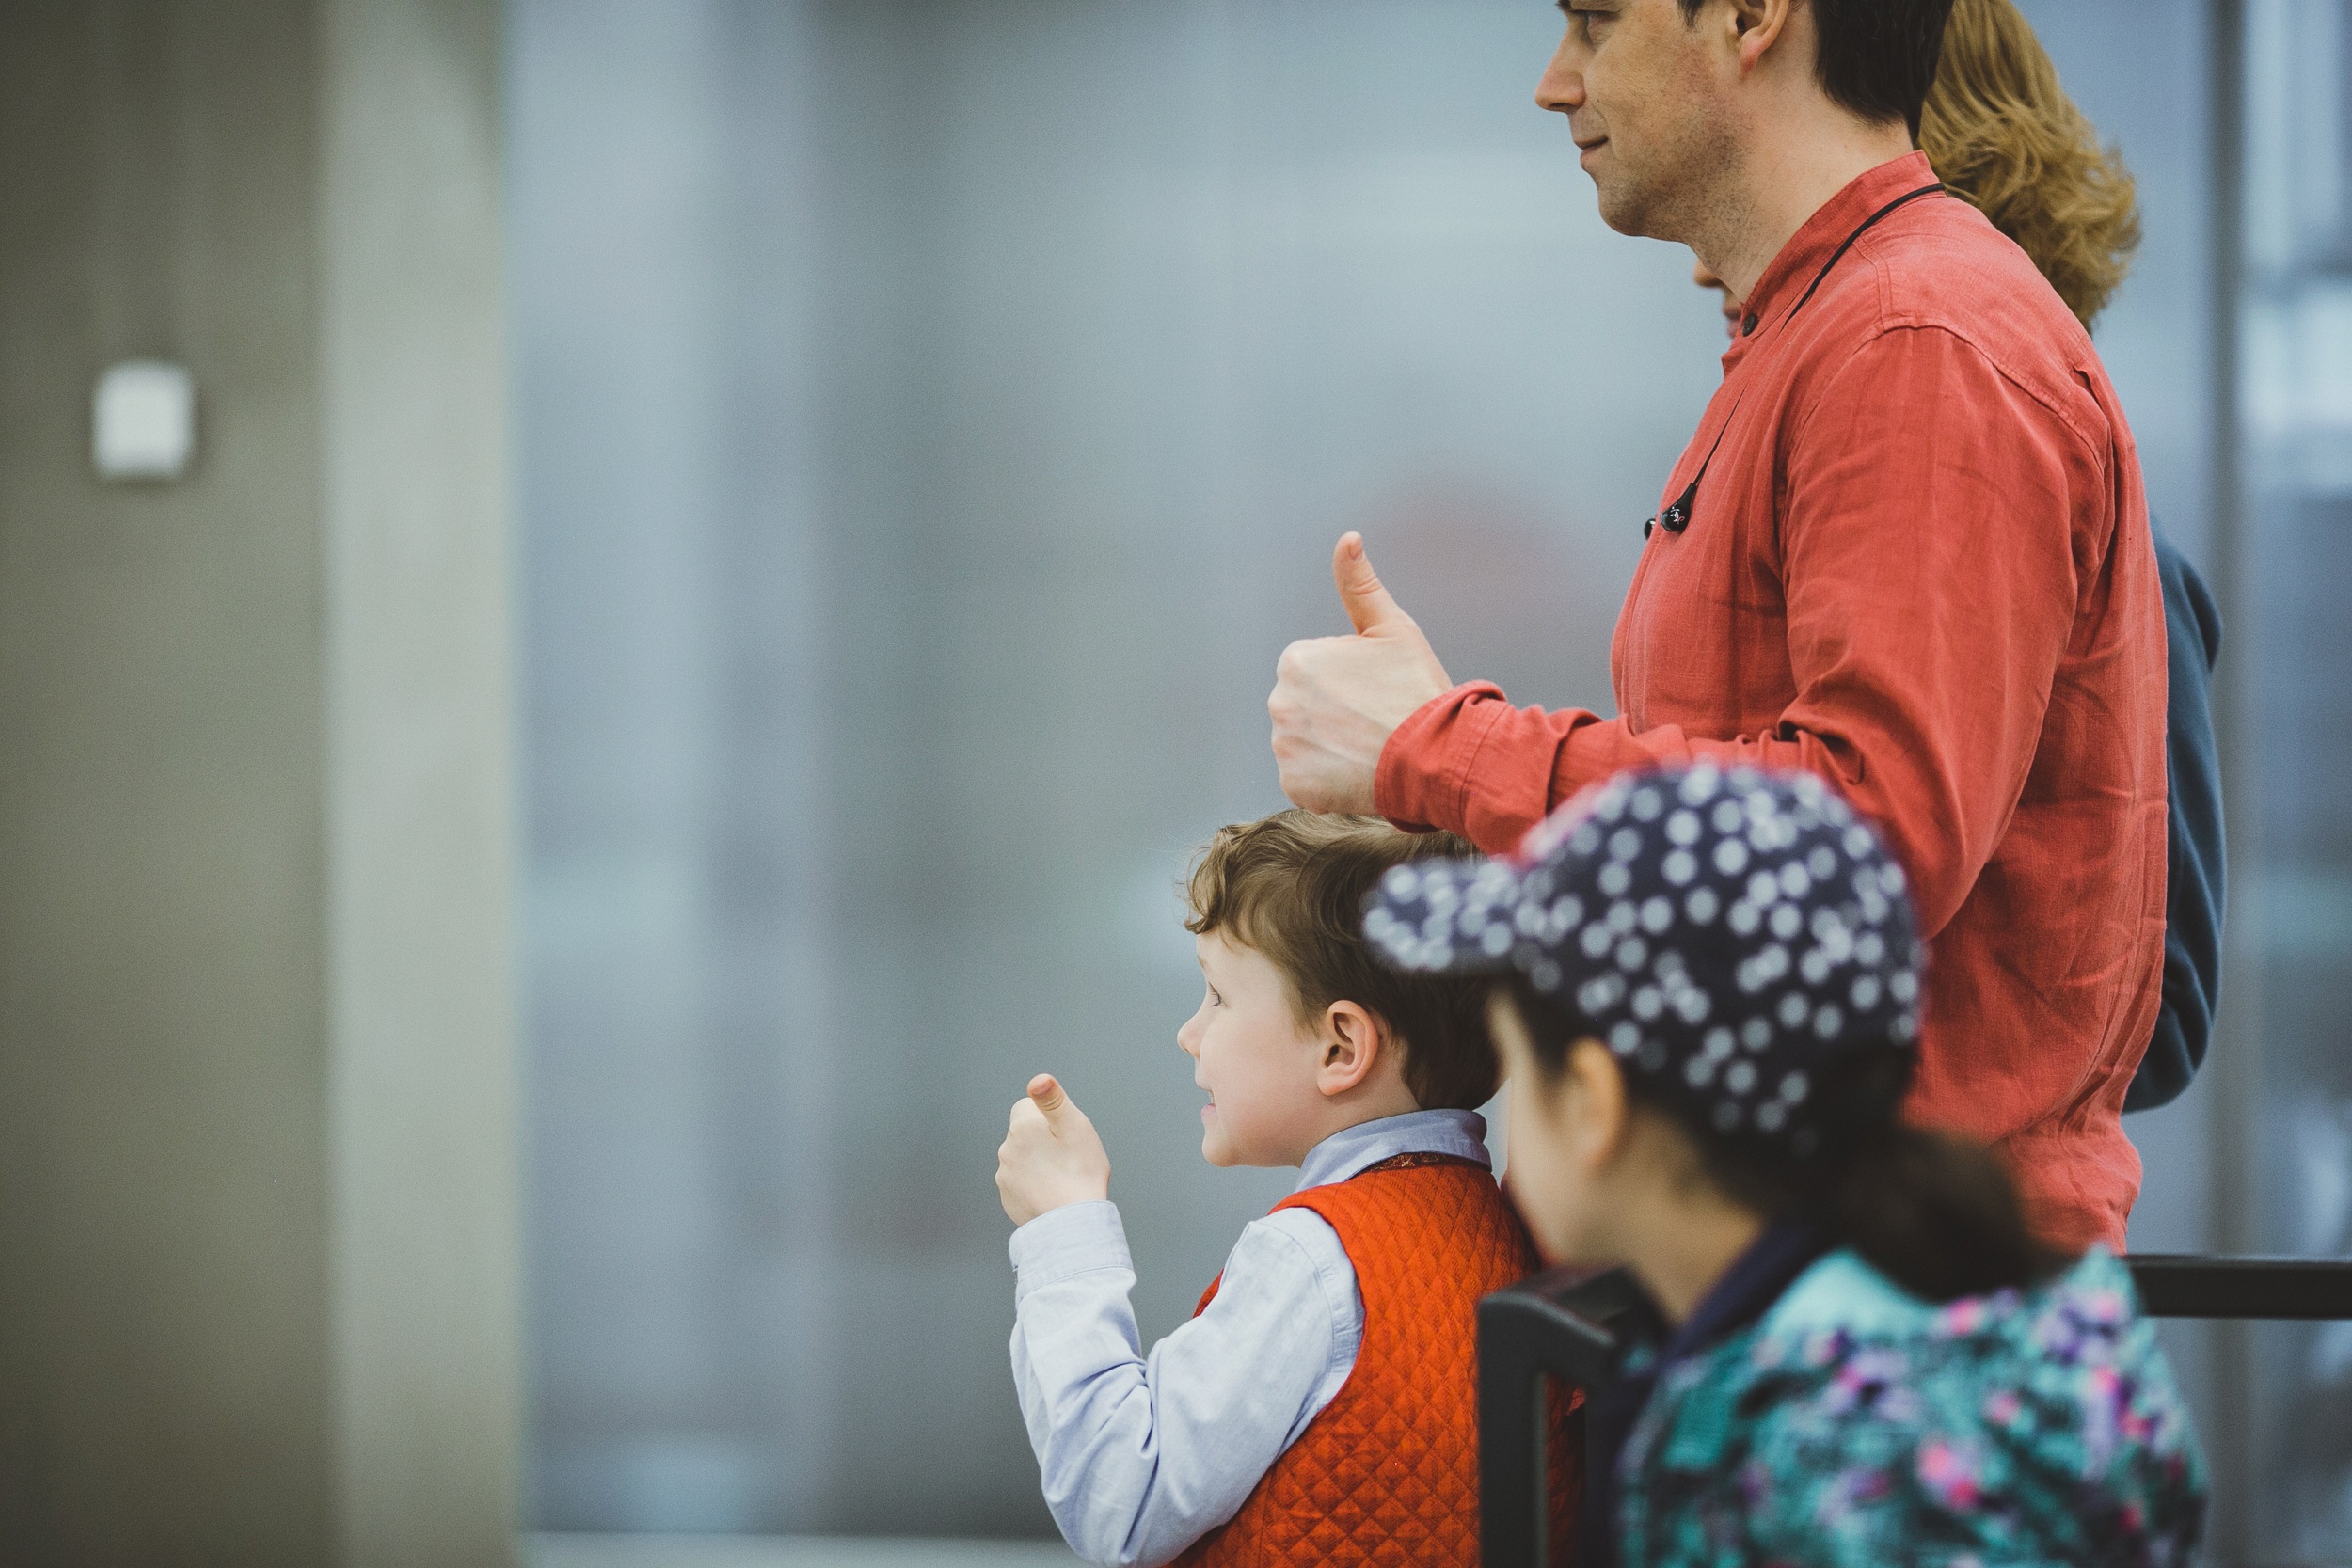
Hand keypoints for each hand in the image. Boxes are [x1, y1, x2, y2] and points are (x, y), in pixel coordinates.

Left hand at [997, 1074, 1111, 1226]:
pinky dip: (1033, 1184)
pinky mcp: (1007, 1198)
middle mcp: (1006, 1150)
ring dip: (1036, 1162)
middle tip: (1067, 1156)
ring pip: (1021, 1158)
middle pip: (1024, 1133)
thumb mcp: (1074, 1127)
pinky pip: (1020, 1182)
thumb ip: (1053, 1100)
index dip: (1047, 1116)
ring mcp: (1005, 1177)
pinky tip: (1052, 1193)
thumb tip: (1037, 1079)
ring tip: (1061, 1176)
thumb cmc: (1080, 1172)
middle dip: (1041, 1139)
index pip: (1026, 1106)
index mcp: (1021, 1128)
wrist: (1072, 1223)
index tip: (1063, 1133)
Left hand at [1269, 533, 1453, 814]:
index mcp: (1296, 659)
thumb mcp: (1392, 628)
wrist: (1436, 753)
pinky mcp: (1294, 785)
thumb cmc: (1417, 687)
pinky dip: (1328, 780)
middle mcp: (1279, 701)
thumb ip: (1360, 585)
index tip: (1375, 692)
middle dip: (1333, 715)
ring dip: (1330, 748)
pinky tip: (1358, 773)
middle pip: (1304, 708)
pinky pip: (1306, 780)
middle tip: (1375, 721)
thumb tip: (1348, 538)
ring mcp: (1284, 746)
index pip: (1314, 673)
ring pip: (1305, 744)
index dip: (1349, 683)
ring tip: (1369, 748)